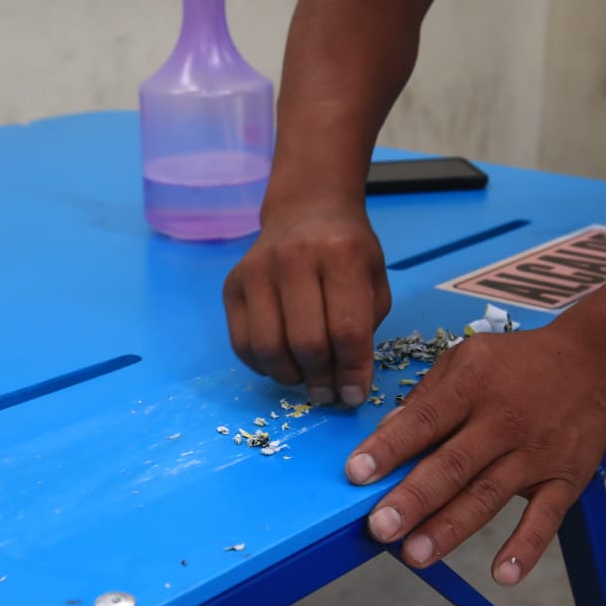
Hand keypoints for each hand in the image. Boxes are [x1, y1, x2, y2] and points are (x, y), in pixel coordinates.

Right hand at [224, 200, 390, 406]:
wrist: (307, 210)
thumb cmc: (348, 252)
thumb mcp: (374, 282)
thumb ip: (364, 331)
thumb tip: (345, 387)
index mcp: (341, 254)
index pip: (347, 330)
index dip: (352, 372)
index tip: (353, 396)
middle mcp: (294, 257)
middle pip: (305, 342)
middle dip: (320, 379)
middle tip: (328, 393)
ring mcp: (256, 270)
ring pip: (268, 348)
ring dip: (290, 376)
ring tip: (305, 377)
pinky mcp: (232, 284)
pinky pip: (241, 343)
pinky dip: (262, 365)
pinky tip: (281, 361)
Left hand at [344, 323, 605, 583]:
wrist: (594, 364)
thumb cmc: (516, 365)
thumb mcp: (466, 359)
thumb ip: (426, 397)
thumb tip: (387, 434)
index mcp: (472, 386)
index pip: (424, 421)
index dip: (389, 449)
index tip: (356, 475)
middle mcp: (503, 421)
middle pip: (453, 465)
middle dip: (413, 499)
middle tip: (380, 528)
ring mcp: (536, 453)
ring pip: (488, 496)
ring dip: (451, 529)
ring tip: (416, 555)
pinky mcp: (566, 479)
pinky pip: (545, 518)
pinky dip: (526, 547)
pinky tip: (502, 574)